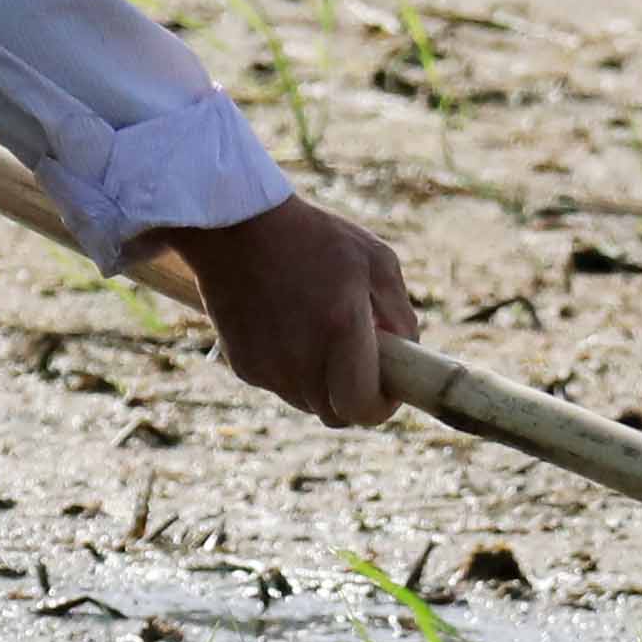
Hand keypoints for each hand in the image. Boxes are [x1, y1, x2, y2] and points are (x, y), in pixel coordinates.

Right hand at [156, 196, 419, 428]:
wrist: (235, 226)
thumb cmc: (313, 237)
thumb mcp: (374, 260)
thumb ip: (400, 314)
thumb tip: (406, 354)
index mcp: (340, 331)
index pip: (364, 408)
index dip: (383, 405)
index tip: (390, 386)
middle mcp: (301, 361)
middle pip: (338, 415)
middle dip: (355, 397)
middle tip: (362, 363)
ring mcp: (268, 368)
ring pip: (308, 402)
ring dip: (323, 384)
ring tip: (323, 336)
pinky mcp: (243, 367)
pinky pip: (279, 384)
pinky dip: (292, 369)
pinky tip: (289, 327)